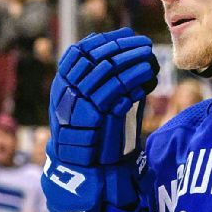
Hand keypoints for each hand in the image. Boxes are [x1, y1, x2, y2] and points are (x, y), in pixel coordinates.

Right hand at [42, 28, 155, 211]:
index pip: (78, 54)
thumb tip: (136, 57)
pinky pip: (114, 93)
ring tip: (149, 55)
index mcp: (62, 87)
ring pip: (104, 73)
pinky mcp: (92, 121)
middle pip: (92, 59)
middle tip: (142, 43)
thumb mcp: (99, 107)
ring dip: (129, 61)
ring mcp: (77, 106)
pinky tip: (147, 75)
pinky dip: (132, 81)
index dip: (102, 42)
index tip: (126, 37)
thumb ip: (110, 85)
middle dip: (119, 48)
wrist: (86, 174)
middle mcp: (66, 94)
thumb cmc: (96, 139)